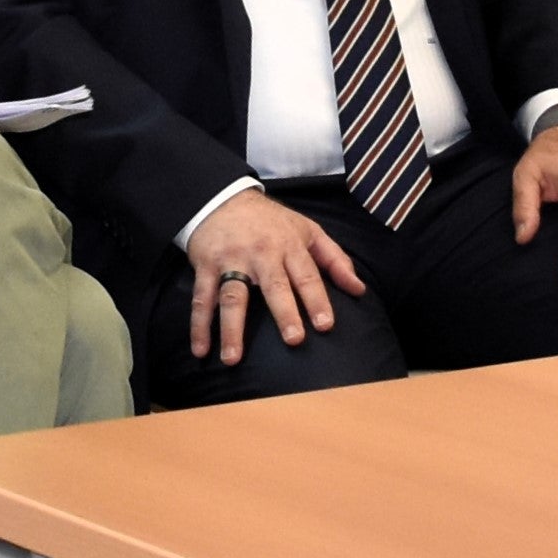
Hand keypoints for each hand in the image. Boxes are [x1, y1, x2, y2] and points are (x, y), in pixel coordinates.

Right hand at [179, 189, 367, 363]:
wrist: (223, 198)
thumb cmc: (272, 222)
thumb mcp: (308, 231)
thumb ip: (335, 260)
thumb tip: (359, 290)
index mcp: (289, 246)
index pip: (306, 275)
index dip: (316, 299)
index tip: (325, 324)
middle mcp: (261, 254)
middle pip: (274, 286)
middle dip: (284, 312)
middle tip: (293, 339)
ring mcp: (232, 261)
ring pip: (233, 296)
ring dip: (231, 329)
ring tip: (233, 359)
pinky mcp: (206, 267)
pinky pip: (202, 298)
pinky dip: (199, 325)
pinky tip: (201, 350)